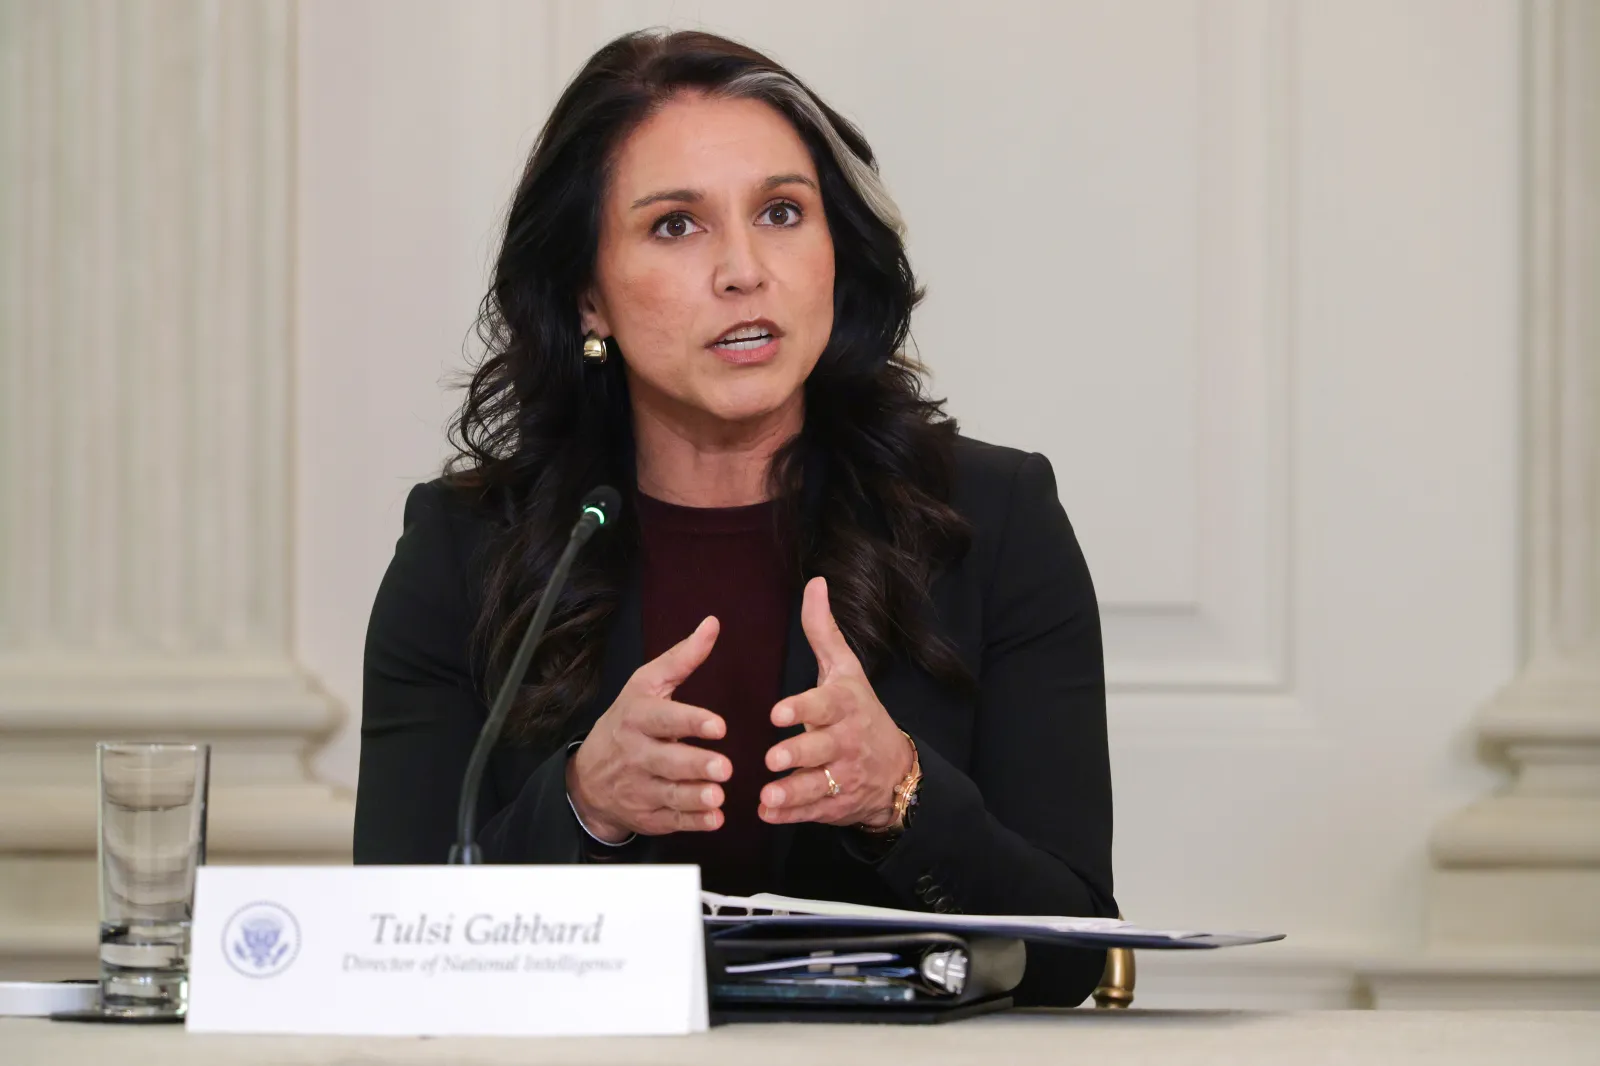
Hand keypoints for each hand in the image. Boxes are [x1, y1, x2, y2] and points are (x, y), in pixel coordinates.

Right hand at [566, 617, 731, 840]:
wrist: (589, 776)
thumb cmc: (628, 722)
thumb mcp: (647, 684)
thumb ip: (682, 658)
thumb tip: (712, 624)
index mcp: (638, 716)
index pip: (664, 718)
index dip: (690, 722)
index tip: (718, 725)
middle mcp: (636, 753)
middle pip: (667, 760)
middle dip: (695, 765)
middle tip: (724, 767)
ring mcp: (640, 787)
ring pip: (669, 793)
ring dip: (696, 797)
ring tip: (719, 795)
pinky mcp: (648, 814)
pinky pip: (672, 820)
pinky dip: (693, 822)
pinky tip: (714, 819)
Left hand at [759, 577, 913, 827]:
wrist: (896, 770)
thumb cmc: (860, 710)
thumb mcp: (846, 670)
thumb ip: (824, 631)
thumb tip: (816, 583)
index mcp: (845, 706)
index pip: (825, 705)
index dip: (802, 709)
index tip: (778, 712)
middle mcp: (846, 741)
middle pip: (821, 749)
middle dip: (797, 754)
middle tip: (772, 758)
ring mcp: (843, 776)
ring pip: (817, 785)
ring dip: (792, 792)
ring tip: (767, 796)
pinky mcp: (836, 803)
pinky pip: (813, 812)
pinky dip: (791, 815)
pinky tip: (768, 814)